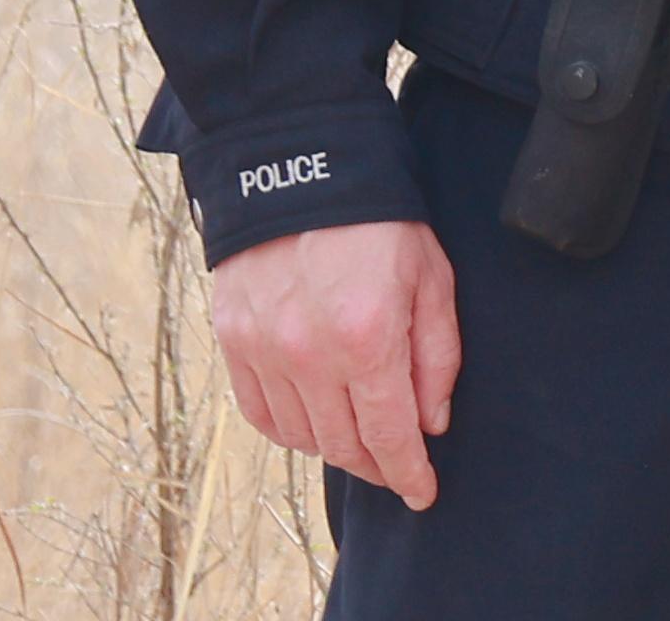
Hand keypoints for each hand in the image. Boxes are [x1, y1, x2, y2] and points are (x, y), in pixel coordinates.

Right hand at [209, 217, 461, 511]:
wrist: (303, 175)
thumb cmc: (380, 225)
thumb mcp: (432, 279)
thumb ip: (436, 356)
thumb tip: (431, 422)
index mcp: (367, 338)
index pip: (389, 435)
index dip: (408, 473)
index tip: (424, 494)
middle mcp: (309, 355)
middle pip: (344, 444)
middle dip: (377, 466)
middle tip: (398, 469)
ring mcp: (264, 352)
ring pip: (302, 436)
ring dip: (335, 447)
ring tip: (361, 439)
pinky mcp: (233, 342)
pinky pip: (261, 414)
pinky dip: (290, 429)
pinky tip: (314, 421)